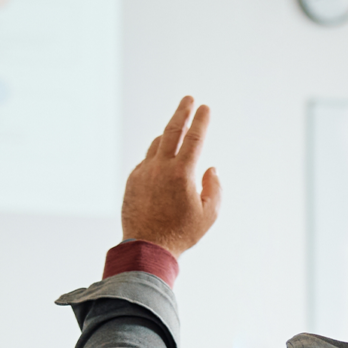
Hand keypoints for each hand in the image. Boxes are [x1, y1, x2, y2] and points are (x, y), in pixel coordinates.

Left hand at [120, 96, 220, 256]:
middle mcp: (160, 167)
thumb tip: (211, 169)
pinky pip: (146, 161)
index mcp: (182, 172)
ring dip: (168, 135)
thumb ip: (214, 187)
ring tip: (177, 130)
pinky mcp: (132, 181)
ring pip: (156, 145)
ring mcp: (143, 172)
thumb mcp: (209, 214)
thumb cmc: (181, 233)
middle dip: (181, 112)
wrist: (147, 247)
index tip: (205, 107)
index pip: (194, 138)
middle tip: (188, 99)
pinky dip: (156, 156)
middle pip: (172, 130)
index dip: (201, 120)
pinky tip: (161, 159)